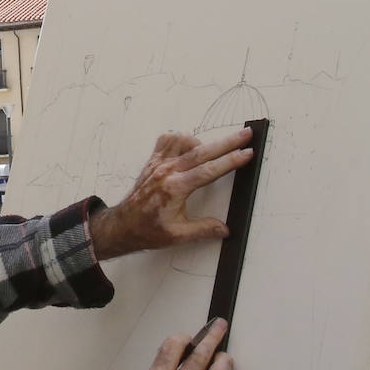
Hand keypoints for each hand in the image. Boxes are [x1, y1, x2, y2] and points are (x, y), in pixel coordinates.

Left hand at [89, 128, 253, 259]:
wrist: (123, 225)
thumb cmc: (147, 230)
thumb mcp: (178, 235)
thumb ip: (203, 230)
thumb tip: (225, 229)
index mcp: (175, 188)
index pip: (209, 170)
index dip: (231, 161)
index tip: (246, 153)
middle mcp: (167, 172)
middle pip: (203, 151)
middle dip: (228, 142)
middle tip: (246, 134)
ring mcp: (158, 164)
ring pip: (183, 141)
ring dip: (202, 142)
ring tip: (215, 149)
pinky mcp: (152, 161)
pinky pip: (167, 140)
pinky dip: (180, 139)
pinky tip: (189, 147)